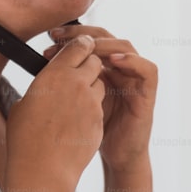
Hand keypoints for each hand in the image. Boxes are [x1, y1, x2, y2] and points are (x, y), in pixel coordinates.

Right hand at [5, 35, 104, 191]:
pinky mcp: (99, 120)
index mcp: (55, 74)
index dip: (79, 45)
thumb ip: (40, 87)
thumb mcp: (23, 105)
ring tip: (75, 101)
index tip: (78, 48)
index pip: (78, 46)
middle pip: (94, 61)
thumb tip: (44, 86)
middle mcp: (77, 84)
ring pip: (100, 83)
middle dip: (88, 64)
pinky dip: (92, 108)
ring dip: (92, 86)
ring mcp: (91, 102)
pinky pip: (99, 106)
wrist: (43, 171)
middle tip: (78, 73)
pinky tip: (77, 121)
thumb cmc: (25, 139)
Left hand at [44, 25, 156, 173]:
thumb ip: (67, 82)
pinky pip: (147, 70)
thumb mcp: (75, 100)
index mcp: (102, 67)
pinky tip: (113, 61)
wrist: (115, 156)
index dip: (71, 36)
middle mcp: (119, 68)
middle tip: (60, 38)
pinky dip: (132, 61)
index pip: (89, 40)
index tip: (50, 37)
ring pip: (126, 47)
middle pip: (105, 38)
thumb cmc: (93, 130)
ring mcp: (134, 79)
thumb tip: (43, 64)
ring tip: (85, 49)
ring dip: (104, 45)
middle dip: (82, 35)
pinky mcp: (147, 93)